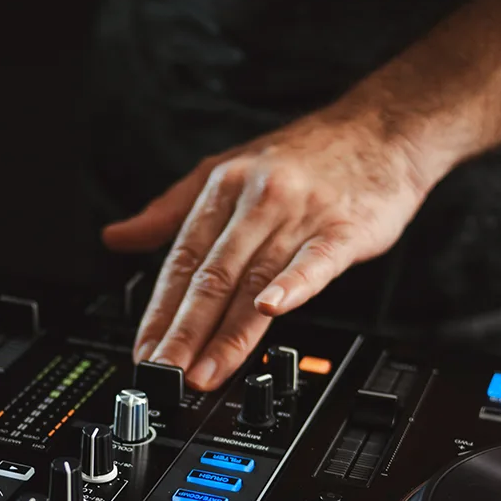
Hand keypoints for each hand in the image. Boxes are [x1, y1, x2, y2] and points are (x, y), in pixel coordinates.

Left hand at [101, 107, 433, 390]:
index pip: (183, 260)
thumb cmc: (306, 155)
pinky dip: (294, 286)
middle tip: (166, 372)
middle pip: (213, 276)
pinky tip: (273, 310)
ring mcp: (301, 214)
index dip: (161, 311)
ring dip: (229, 332)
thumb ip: (171, 210)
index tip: (145, 350)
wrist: (383, 128)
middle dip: (185, 332)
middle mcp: (257, 201)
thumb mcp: (227, 168)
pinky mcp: (344, 228)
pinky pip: (316, 261)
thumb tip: (117, 235)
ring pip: (256, 280)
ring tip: (206, 370)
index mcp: (224, 189)